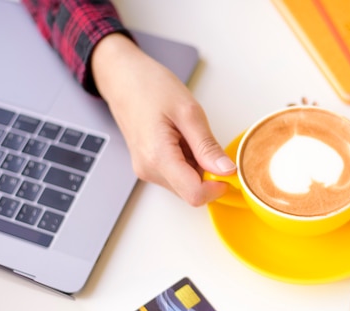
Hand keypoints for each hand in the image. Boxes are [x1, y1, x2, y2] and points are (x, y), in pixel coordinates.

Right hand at [91, 33, 235, 205]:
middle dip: (207, 173)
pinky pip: (177, 175)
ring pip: (186, 184)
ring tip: (187, 135)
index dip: (217, 186)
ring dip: (197, 166)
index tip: (227, 167)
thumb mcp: (189, 112)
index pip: (195, 195)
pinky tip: (180, 139)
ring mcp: (146, 170)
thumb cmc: (150, 87)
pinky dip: (187, 162)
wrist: (122, 78)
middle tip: (204, 140)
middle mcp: (149, 170)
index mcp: (158, 158)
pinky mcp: (148, 166)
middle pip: (192, 192)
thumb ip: (207, 146)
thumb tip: (227, 171)